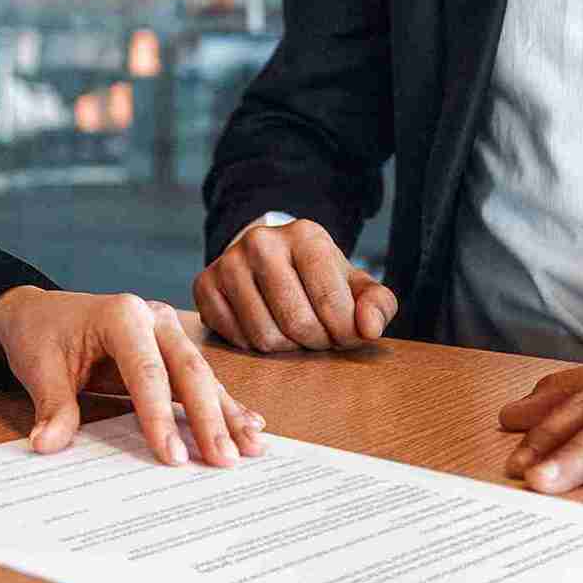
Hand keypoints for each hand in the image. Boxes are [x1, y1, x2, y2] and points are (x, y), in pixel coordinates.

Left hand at [0, 286, 265, 467]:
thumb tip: (47, 444)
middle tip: (225, 460)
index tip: (173, 457)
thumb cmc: (41, 334)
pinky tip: (249, 425)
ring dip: (227, 414)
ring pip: (202, 376)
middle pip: (188, 371)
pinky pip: (200, 380)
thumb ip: (53, 407)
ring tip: (251, 448)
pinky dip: (223, 404)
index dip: (160, 417)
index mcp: (121, 315)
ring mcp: (167, 331)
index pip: (147, 372)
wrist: (39, 312)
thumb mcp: (40, 368)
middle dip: (210, 418)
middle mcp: (153, 318)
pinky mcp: (172, 349)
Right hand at [192, 218, 396, 351]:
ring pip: (264, 336)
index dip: (345, 333)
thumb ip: (378, 305)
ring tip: (293, 331)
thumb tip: (369, 328)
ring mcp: (228, 262)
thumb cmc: (319, 280)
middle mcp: (262, 241)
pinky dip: (255, 345)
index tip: (347, 334)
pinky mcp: (204, 285)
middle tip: (319, 335)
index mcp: (306, 235)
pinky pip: (236, 339)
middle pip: (297, 323)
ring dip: (286, 347)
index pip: (331, 303)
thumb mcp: (356, 286)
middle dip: (316, 341)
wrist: (270, 261)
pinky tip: (265, 326)